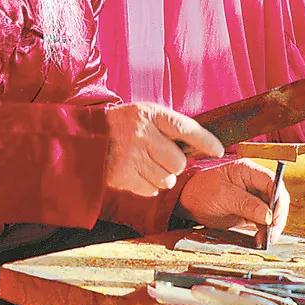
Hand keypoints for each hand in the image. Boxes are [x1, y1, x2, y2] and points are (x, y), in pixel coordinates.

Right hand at [105, 103, 223, 196]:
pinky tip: (137, 172)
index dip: (206, 141)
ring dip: (162, 177)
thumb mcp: (146, 114)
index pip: (186, 128)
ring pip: (167, 180)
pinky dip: (148, 186)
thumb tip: (203, 147)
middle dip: (175, 164)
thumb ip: (171, 127)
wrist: (86, 136)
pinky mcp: (123, 176)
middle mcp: (142, 134)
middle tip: (161, 157)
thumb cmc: (124, 125)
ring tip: (147, 164)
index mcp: (150, 114)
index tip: (218, 150)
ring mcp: (131, 156)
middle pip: (179, 162)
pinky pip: (152, 190)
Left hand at [176, 159, 289, 243]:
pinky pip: (264, 221)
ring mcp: (254, 197)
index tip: (275, 218)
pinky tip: (260, 239)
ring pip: (273, 211)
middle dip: (277, 217)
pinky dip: (265, 231)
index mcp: (248, 170)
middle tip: (271, 233)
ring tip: (264, 239)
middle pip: (277, 198)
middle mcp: (254, 182)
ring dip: (272, 227)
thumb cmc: (200, 191)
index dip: (278, 200)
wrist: (187, 203)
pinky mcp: (251, 211)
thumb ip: (246, 204)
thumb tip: (268, 215)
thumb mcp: (222, 196)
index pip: (273, 182)